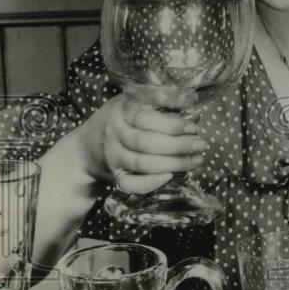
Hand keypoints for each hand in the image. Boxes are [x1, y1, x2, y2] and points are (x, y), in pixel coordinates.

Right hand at [78, 94, 206, 194]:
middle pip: (145, 142)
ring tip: (196, 160)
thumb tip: (195, 115)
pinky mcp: (115, 175)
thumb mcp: (136, 104)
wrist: (87, 147)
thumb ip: (163, 107)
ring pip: (142, 163)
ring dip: (173, 164)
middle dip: (178, 146)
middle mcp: (114, 132)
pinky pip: (130, 184)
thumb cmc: (122, 120)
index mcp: (121, 109)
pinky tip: (169, 176)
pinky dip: (150, 183)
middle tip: (201, 145)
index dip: (172, 124)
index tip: (193, 126)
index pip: (144, 117)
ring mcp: (112, 155)